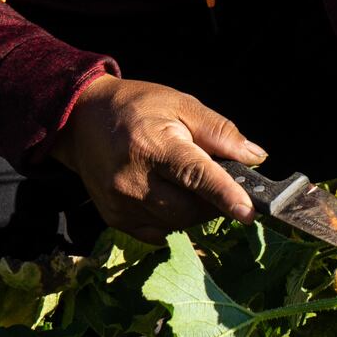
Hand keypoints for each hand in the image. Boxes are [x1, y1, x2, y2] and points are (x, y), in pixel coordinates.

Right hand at [51, 74, 264, 242]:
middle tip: (218, 182)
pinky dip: (172, 219)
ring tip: (184, 181)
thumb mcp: (181, 104)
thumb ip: (220, 132)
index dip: (225, 195)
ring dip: (193, 210)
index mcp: (153, 147)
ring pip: (175, 224)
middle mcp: (133, 180)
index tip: (249, 212)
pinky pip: (156, 232)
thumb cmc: (137, 108)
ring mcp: (120, 203)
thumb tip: (256, 157)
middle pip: (189, 209)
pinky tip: (167, 195)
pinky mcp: (114, 218)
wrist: (80, 119)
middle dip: (213, 202)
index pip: (196, 176)